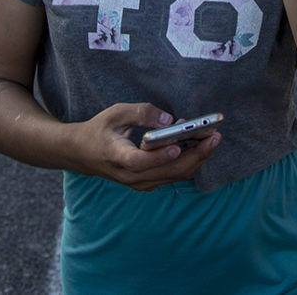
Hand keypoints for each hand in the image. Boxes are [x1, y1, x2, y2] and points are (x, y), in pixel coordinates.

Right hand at [73, 103, 220, 190]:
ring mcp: (138, 183)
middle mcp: (129, 175)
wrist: (83, 153)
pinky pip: (171, 176)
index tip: (177, 146)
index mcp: (117, 156)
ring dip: (195, 158)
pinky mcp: (146, 183)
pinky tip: (196, 144)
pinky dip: (186, 162)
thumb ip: (142, 113)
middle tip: (214, 137)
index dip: (159, 156)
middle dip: (195, 155)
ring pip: (173, 175)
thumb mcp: (116, 113)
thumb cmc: (100, 130)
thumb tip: (168, 120)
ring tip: (211, 138)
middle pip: (166, 171)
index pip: (139, 162)